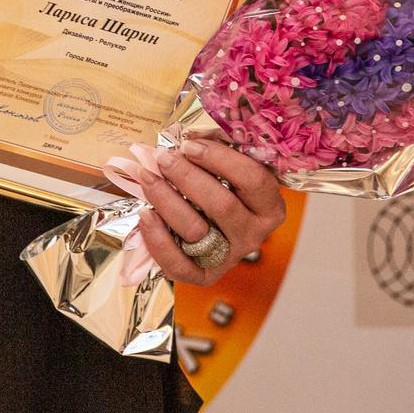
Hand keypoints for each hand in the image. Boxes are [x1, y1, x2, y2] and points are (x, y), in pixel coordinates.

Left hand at [116, 137, 286, 286]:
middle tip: (163, 158)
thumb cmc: (220, 189)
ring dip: (165, 199)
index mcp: (269, 206)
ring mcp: (229, 257)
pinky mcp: (204, 275)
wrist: (211, 230)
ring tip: (147, 177)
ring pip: (196, 230)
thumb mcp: (227, 170)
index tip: (188, 144)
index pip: (253, 179)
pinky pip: (179, 264)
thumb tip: (186, 137)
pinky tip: (145, 214)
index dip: (219, 159)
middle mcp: (254, 234)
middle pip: (221, 205)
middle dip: (186, 176)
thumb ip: (214, 153)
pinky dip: (157, 239)